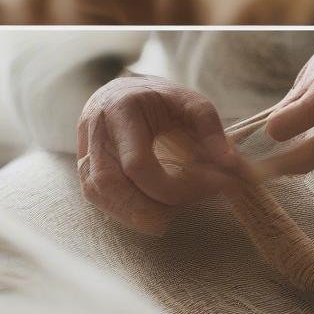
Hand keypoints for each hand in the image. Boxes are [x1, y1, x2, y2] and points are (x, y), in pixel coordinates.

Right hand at [77, 76, 239, 235]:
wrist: (123, 92)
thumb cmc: (159, 99)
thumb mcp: (190, 102)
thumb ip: (211, 129)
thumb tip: (232, 166)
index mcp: (122, 109)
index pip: (137, 164)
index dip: (171, 187)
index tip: (206, 188)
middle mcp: (95, 128)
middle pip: (109, 183)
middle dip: (144, 207)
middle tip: (177, 217)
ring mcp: (84, 146)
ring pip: (96, 192)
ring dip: (130, 213)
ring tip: (163, 220)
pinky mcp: (82, 164)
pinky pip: (94, 195)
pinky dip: (120, 210)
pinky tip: (146, 213)